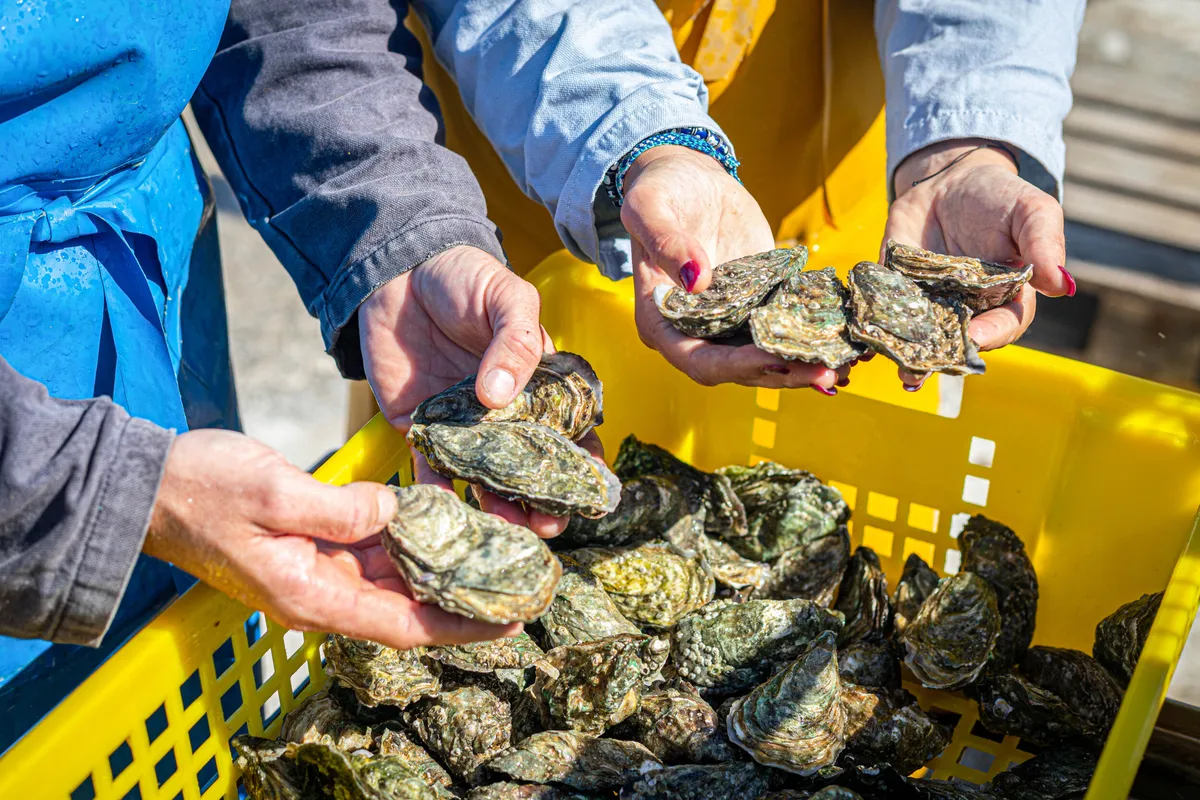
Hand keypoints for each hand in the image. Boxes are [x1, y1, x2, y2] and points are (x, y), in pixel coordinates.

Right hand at [143, 430, 518, 647]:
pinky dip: (411, 543)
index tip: (511, 624)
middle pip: (409, 608)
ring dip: (443, 569)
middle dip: (464, 599)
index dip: (461, 627)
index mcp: (312, 595)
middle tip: (521, 583)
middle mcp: (321, 594)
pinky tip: (446, 525)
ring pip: (396, 580)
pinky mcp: (316, 548)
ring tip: (498, 556)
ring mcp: (319, 573)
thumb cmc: (202, 489)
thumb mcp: (272, 491)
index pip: (404, 624)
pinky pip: (375, 554)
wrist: (149, 485)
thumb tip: (397, 512)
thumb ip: (339, 508)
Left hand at [358, 245, 568, 535]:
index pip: (570, 431)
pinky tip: (445, 511)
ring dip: (496, 506)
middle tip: (548, 527)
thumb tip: (501, 396)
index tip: (589, 494)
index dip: (583, 465)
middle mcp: (507, 413)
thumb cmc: (463, 277)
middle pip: (531, 466)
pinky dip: (436, 492)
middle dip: (542, 501)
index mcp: (540, 384)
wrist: (397, 269)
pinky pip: (430, 468)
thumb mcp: (506, 297)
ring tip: (504, 529)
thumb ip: (515, 342)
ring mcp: (465, 425)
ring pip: (486, 476)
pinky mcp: (421, 428)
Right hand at [621, 146, 844, 391]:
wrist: (691, 180)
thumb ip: (666, 242)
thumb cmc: (661, 190)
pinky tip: (846, 341)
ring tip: (844, 364)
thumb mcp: (650, 206)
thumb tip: (697, 280)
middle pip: (739, 369)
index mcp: (661, 320)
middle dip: (782, 373)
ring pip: (767, 357)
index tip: (774, 358)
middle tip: (825, 373)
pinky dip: (812, 337)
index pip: (697, 359)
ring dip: (804, 364)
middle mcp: (695, 331)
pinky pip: (785, 328)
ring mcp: (729, 321)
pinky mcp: (758, 304)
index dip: (736, 366)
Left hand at [886, 138, 1074, 386]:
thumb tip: (1063, 285)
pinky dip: (871, 327)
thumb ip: (1046, 245)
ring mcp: (928, 304)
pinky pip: (882, 312)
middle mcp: (965, 309)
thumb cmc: (1001, 198)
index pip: (1002, 326)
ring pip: (917, 338)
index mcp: (1005, 298)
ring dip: (903, 356)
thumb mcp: (1032, 211)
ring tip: (896, 371)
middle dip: (938, 360)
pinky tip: (862, 340)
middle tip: (920, 372)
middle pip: (954, 343)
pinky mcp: (894, 291)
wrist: (951, 180)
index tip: (975, 336)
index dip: (990, 334)